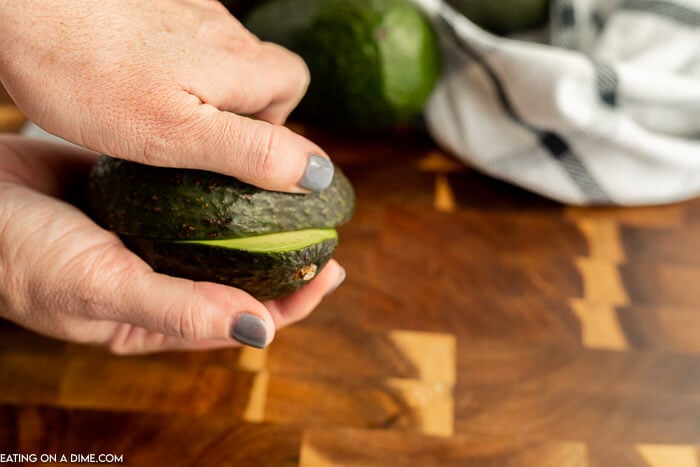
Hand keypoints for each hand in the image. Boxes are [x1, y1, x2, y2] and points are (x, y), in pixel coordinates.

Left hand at [0, 0, 332, 192]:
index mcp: (239, 61)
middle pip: (257, 70)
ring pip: (217, 57)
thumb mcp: (179, 136)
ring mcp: (184, 10)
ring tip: (154, 112)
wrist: (19, 5)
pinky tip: (131, 81)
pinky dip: (169, 66)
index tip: (236, 149)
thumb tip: (318, 174)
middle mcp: (221, 28)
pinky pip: (179, 40)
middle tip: (191, 138)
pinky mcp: (150, 5)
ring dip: (201, 88)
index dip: (277, 121)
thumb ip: (254, 154)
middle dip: (238, 108)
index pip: (294, 83)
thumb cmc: (92, 77)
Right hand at [0, 135, 344, 352]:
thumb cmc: (22, 256)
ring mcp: (153, 240)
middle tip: (329, 241)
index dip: (289, 304)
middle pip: (238, 279)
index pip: (237, 319)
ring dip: (262, 227)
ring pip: (222, 240)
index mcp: (154, 318)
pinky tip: (254, 177)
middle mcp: (160, 281)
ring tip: (304, 208)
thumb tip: (261, 332)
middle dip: (286, 265)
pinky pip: (196, 200)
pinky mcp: (143, 201)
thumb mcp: (100, 290)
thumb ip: (178, 311)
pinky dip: (228, 193)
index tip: (328, 274)